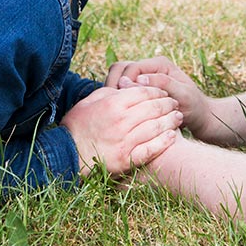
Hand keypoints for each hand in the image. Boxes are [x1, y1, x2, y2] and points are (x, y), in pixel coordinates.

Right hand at [60, 85, 182, 176]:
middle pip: (154, 108)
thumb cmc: (77, 125)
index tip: (164, 92)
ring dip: (170, 121)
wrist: (67, 154)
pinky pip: (150, 149)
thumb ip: (110, 92)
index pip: (144, 93)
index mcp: (113, 104)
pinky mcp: (126, 159)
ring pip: (156, 127)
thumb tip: (126, 86)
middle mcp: (121, 121)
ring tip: (178, 118)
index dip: (157, 91)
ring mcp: (125, 141)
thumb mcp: (90, 101)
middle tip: (175, 104)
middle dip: (168, 104)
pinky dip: (164, 142)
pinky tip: (171, 137)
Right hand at [106, 56, 212, 138]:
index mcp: (159, 64)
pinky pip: (122, 91)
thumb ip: (162, 84)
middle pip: (120, 69)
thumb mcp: (182, 95)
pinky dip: (117, 99)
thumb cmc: (194, 107)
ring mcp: (143, 78)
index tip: (119, 98)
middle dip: (113, 84)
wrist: (199, 117)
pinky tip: (118, 112)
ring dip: (113, 92)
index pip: (131, 67)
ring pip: (118, 79)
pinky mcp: (139, 90)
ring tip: (112, 109)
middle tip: (109, 103)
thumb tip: (139, 79)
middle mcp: (149, 68)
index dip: (123, 82)